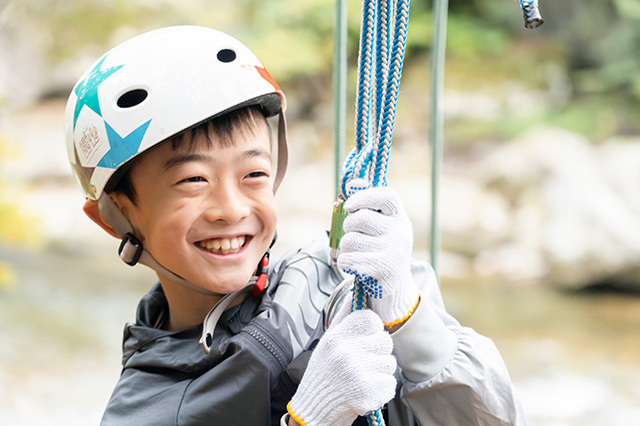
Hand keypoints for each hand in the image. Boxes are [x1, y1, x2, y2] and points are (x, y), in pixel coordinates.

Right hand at [287, 310, 396, 425]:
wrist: (315, 407)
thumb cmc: (324, 372)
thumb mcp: (328, 341)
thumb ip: (344, 316)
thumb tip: (356, 292)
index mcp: (336, 338)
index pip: (370, 319)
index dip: (373, 327)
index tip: (366, 337)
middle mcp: (346, 354)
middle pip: (385, 341)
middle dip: (378, 351)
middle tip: (363, 360)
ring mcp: (358, 375)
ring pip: (389, 363)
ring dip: (380, 370)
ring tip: (362, 375)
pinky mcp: (368, 394)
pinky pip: (390, 383)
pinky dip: (382, 388)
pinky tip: (365, 388)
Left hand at [338, 179, 419, 326]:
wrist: (396, 286)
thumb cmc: (382, 248)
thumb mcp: (380, 224)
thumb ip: (366, 203)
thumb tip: (351, 184)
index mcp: (400, 217)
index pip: (387, 196)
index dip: (364, 196)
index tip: (350, 206)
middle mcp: (401, 233)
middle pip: (361, 219)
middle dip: (349, 226)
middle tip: (353, 234)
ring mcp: (393, 252)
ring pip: (351, 240)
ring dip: (346, 247)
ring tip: (356, 252)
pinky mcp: (382, 271)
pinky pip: (348, 259)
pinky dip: (344, 262)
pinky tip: (354, 265)